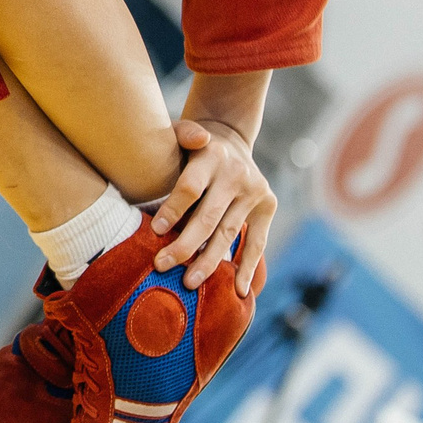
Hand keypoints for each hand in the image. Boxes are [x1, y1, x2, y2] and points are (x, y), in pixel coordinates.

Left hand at [151, 117, 274, 296]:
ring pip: (228, 233)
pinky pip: (257, 242)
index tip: (154, 232)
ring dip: (209, 261)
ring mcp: (255, 192)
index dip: (172, 210)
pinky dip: (247, 267)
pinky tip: (239, 290)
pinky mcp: (268, 206)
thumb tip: (198, 139)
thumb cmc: (193, 145)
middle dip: (184, 245)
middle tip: (162, 266)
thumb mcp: (183, 131)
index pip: (190, 188)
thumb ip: (184, 133)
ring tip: (190, 282)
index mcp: (211, 155)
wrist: (230, 138)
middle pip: (208, 217)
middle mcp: (236, 175)